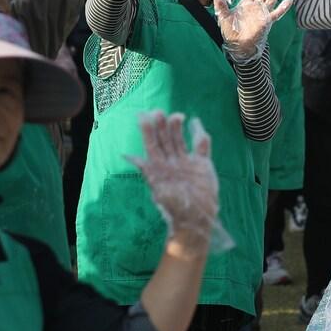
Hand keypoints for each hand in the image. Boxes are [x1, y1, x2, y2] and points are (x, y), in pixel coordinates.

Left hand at [126, 112, 218, 255]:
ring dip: (177, 127)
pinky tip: (196, 125)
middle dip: (161, 125)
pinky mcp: (202, 166)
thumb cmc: (174, 207)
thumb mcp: (156, 188)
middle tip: (159, 112)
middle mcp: (171, 162)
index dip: (147, 130)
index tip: (144, 116)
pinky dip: (200, 136)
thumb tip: (127, 155)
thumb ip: (146, 170)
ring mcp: (187, 163)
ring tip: (177, 116)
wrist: (195, 219)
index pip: (151, 144)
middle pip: (165, 139)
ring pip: (180, 140)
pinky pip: (202, 147)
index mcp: (158, 168)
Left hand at [212, 0, 294, 59]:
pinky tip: (289, 0)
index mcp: (247, 3)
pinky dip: (283, 7)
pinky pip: (277, 13)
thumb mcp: (223, 16)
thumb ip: (221, 4)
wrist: (237, 44)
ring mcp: (263, 13)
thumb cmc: (230, 31)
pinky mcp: (267, 21)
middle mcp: (256, 6)